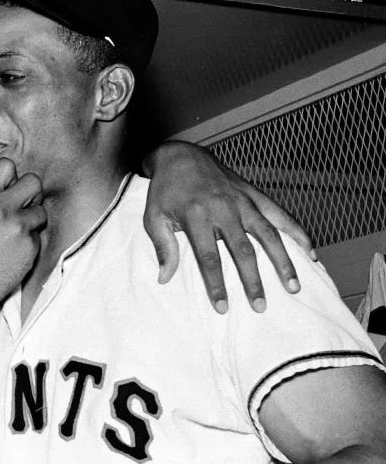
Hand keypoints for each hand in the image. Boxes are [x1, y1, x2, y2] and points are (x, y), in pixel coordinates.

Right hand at [0, 157, 45, 335]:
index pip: (6, 166)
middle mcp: (2, 209)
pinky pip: (38, 237)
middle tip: (22, 205)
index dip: (11, 176)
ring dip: (32, 220)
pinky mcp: (30, 246)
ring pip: (41, 211)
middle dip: (30, 193)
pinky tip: (14, 252)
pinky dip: (29, 243)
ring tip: (16, 234)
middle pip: (34, 181)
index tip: (9, 187)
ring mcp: (19, 227)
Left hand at [142, 141, 312, 313]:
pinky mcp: (254, 195)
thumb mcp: (153, 217)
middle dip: (252, 280)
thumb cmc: (165, 191)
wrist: (180, 156)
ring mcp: (243, 201)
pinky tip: (310, 252)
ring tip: (292, 286)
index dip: (217, 284)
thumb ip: (163, 247)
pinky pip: (280, 214)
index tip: (223, 307)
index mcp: (196, 216)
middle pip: (242, 250)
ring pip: (268, 234)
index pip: (209, 257)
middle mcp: (223, 209)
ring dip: (282, 261)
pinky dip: (297, 232)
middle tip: (260, 306)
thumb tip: (165, 278)